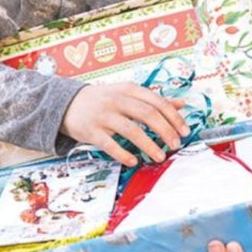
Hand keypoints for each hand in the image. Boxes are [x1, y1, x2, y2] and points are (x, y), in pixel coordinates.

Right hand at [60, 81, 188, 165]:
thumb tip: (181, 103)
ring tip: (159, 157)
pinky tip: (134, 161)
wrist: (66, 103)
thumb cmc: (103, 100)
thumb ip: (153, 99)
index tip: (185, 130)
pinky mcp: (91, 131)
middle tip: (175, 144)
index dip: (173, 117)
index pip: (157, 101)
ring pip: (131, 130)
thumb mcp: (127, 93)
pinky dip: (123, 154)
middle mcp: (117, 100)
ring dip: (148, 145)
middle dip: (165, 131)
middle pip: (147, 114)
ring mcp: (103, 115)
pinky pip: (109, 144)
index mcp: (129, 89)